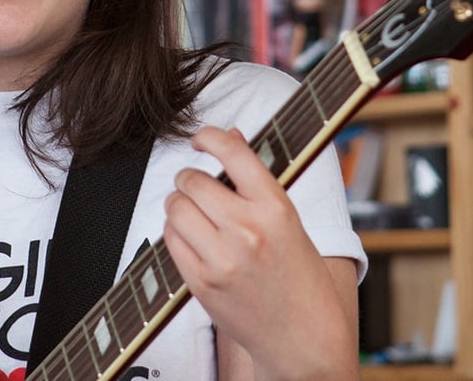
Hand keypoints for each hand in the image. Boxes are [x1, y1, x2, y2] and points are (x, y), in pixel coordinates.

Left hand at [163, 126, 358, 380]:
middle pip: (192, 180)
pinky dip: (175, 232)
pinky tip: (193, 238)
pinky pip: (169, 239)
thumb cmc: (300, 275)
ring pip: (175, 207)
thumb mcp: (288, 220)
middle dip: (190, 179)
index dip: (209, 137)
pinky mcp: (201, 282)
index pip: (233, 154)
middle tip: (198, 187)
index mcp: (276, 208)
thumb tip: (229, 136)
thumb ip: (254, 179)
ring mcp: (221, 258)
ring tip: (195, 214)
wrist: (303, 335)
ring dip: (179, 204)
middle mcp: (247, 230)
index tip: (201, 138)